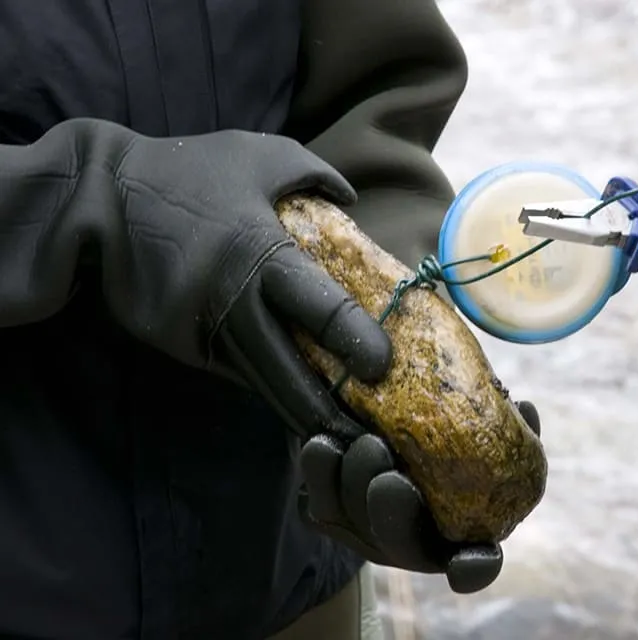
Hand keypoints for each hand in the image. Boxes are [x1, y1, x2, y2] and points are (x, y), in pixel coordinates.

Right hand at [107, 125, 394, 437]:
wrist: (95, 200)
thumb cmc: (186, 172)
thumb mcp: (258, 154)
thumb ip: (315, 174)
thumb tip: (354, 200)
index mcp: (261, 254)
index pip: (321, 309)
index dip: (356, 342)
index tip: (382, 367)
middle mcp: (234, 304)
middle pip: (291, 373)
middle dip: (330, 412)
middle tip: (370, 438)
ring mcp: (203, 333)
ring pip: (262, 386)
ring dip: (300, 416)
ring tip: (341, 439)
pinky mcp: (182, 348)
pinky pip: (235, 375)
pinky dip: (267, 391)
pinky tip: (295, 407)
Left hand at [298, 400, 541, 594]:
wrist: (379, 432)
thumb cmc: (443, 435)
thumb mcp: (478, 432)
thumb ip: (504, 428)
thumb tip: (525, 408)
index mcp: (457, 532)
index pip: (474, 563)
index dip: (472, 567)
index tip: (466, 562)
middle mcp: (411, 541)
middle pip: (401, 543)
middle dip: (394, 514)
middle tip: (391, 477)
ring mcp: (366, 531)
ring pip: (353, 522)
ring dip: (355, 488)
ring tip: (363, 444)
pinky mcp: (329, 512)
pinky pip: (317, 501)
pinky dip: (318, 473)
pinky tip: (323, 443)